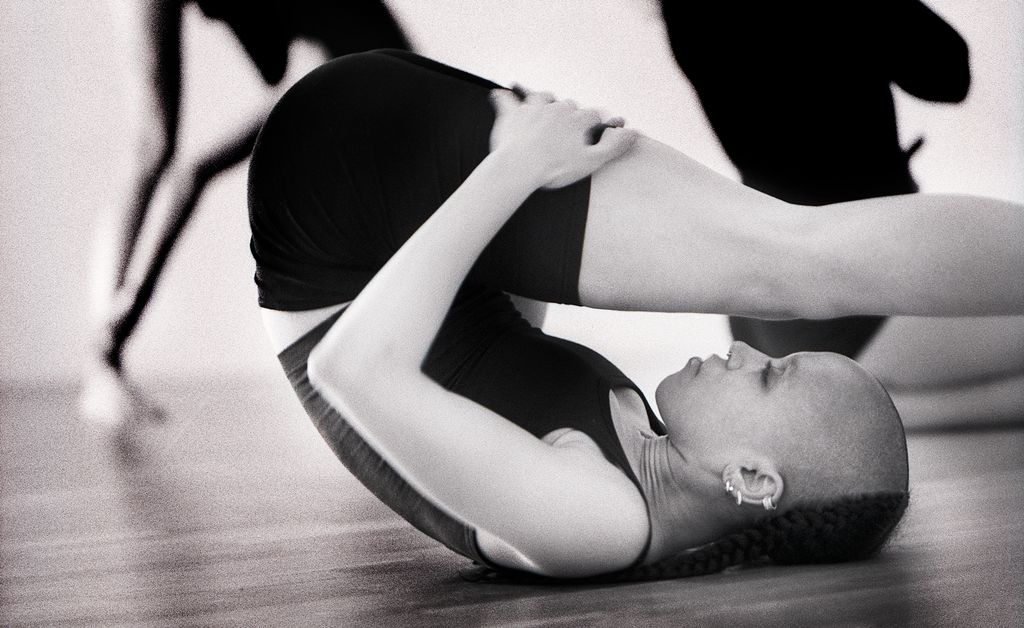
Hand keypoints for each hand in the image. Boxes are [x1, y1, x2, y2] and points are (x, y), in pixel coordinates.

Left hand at [489, 84, 637, 188]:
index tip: (591, 134)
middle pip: (569, 105)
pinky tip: (502, 96)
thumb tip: (633, 132)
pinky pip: (506, 99)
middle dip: (570, 116)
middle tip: (566, 133)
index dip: (593, 125)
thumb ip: (613, 146)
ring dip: (545, 102)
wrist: (519, 167)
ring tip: (545, 113)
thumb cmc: (554, 168)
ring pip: (543, 97)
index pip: (591, 115)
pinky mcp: (511, 114)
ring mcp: (532, 109)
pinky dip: (505, 98)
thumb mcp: (591, 162)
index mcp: (576, 120)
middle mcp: (556, 108)